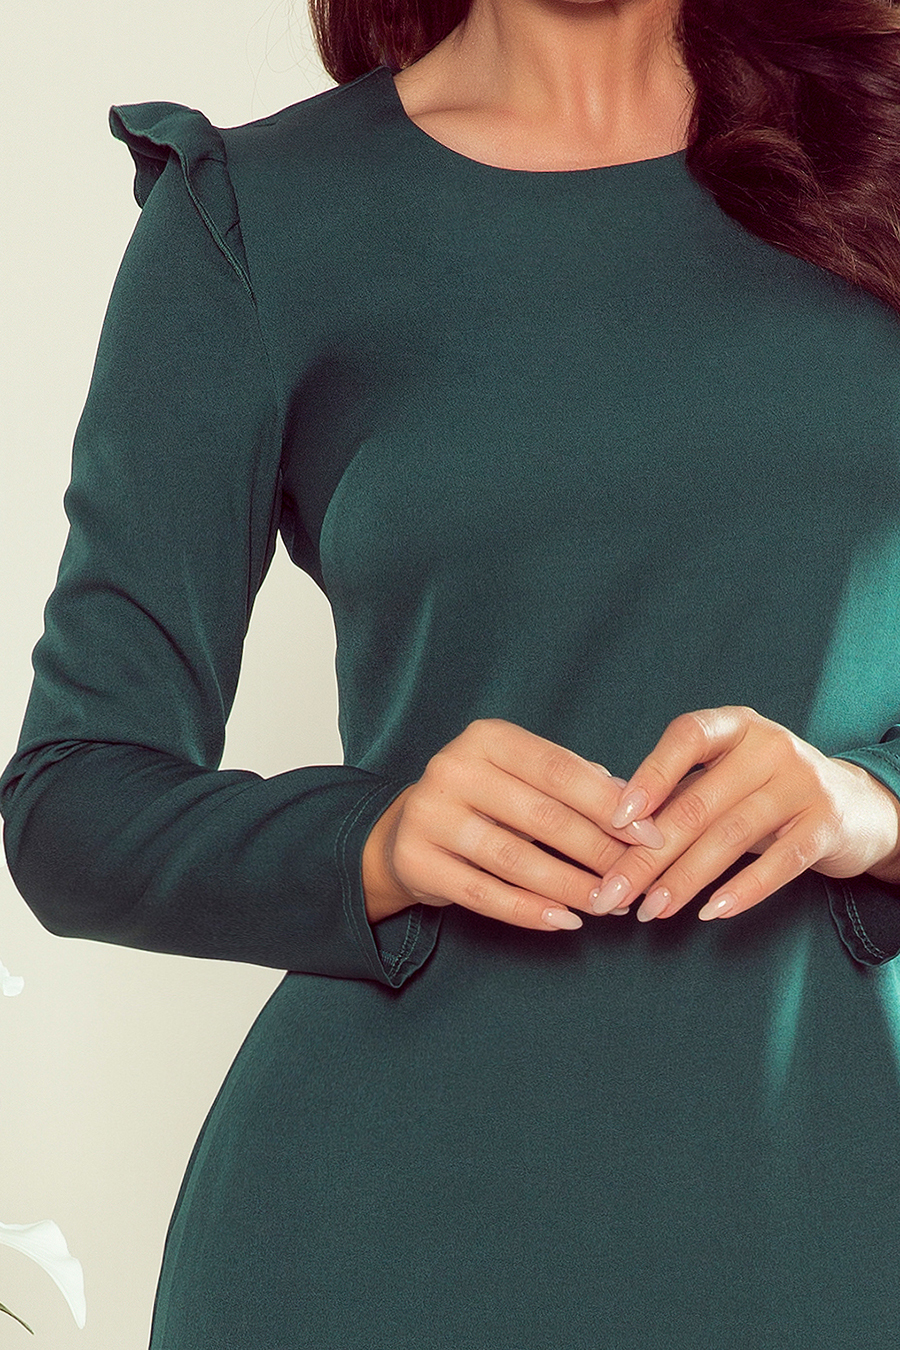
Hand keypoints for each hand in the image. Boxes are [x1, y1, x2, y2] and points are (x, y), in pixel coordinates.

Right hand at [362, 718, 665, 931]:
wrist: (404, 831)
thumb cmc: (485, 801)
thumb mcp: (523, 776)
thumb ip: (576, 781)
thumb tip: (637, 804)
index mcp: (486, 737)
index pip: (559, 770)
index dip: (610, 805)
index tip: (652, 836)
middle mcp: (452, 768)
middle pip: (542, 815)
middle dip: (598, 851)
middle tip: (636, 879)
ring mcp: (428, 814)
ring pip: (514, 859)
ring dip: (570, 887)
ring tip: (607, 905)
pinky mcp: (415, 860)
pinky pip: (482, 894)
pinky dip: (528, 912)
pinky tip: (564, 921)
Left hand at [588, 705, 899, 922]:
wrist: (856, 807)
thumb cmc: (765, 793)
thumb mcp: (724, 777)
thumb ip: (675, 792)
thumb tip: (606, 825)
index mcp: (736, 725)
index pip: (687, 736)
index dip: (650, 776)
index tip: (617, 820)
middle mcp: (770, 746)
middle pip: (698, 803)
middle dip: (648, 854)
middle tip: (613, 892)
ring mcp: (803, 783)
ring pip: (731, 836)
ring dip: (685, 879)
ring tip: (651, 910)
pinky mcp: (827, 824)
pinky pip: (780, 862)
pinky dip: (742, 890)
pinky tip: (710, 912)